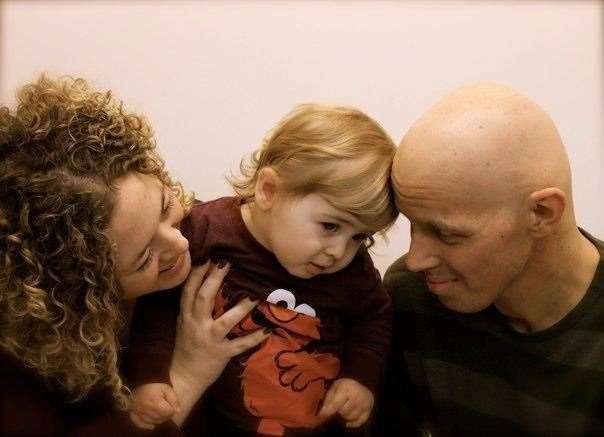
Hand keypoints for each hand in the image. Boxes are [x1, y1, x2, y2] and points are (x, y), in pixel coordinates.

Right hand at [129, 383, 178, 429]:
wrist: (138, 383)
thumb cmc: (154, 385)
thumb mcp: (166, 389)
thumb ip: (174, 399)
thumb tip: (178, 411)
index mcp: (155, 402)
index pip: (168, 412)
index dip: (172, 408)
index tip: (171, 404)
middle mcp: (147, 409)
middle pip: (161, 418)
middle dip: (166, 414)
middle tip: (167, 408)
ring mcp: (139, 412)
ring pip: (153, 422)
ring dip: (159, 419)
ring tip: (160, 412)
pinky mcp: (133, 414)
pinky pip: (140, 424)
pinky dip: (146, 425)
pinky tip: (152, 426)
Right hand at [169, 261, 270, 424]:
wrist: (183, 377)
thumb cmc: (186, 346)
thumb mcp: (185, 322)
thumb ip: (194, 304)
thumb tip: (208, 278)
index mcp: (186, 315)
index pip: (189, 289)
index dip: (198, 272)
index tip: (208, 254)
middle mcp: (195, 324)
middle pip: (204, 298)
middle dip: (215, 279)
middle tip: (228, 262)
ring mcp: (209, 339)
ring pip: (225, 320)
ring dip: (241, 307)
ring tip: (255, 294)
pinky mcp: (220, 354)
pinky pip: (239, 345)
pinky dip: (254, 338)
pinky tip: (267, 330)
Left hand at [319, 378, 373, 427]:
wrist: (363, 382)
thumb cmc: (345, 386)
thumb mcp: (335, 387)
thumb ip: (328, 399)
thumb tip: (321, 413)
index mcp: (347, 388)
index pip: (336, 404)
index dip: (327, 411)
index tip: (320, 415)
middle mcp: (357, 396)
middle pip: (343, 412)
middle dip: (338, 411)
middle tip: (338, 406)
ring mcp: (364, 404)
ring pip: (350, 418)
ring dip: (345, 416)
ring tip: (344, 409)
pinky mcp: (368, 411)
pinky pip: (358, 422)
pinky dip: (352, 423)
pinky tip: (348, 420)